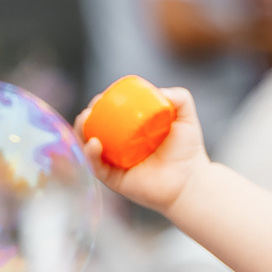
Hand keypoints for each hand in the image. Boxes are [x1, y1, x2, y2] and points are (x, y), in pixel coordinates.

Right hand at [79, 85, 211, 219]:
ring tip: (84, 119)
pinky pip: (97, 168)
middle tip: (91, 107)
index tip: (103, 95)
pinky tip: (94, 143)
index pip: (111, 115)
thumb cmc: (187, 150)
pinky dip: (91, 156)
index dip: (102, 104)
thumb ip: (180, 97)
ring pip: (90, 147)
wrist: (190, 180)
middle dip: (86, 117)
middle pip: (95, 129)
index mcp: (131, 131)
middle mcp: (119, 147)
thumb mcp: (185, 117)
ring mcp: (115, 164)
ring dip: (81, 132)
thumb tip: (160, 91)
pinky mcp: (114, 180)